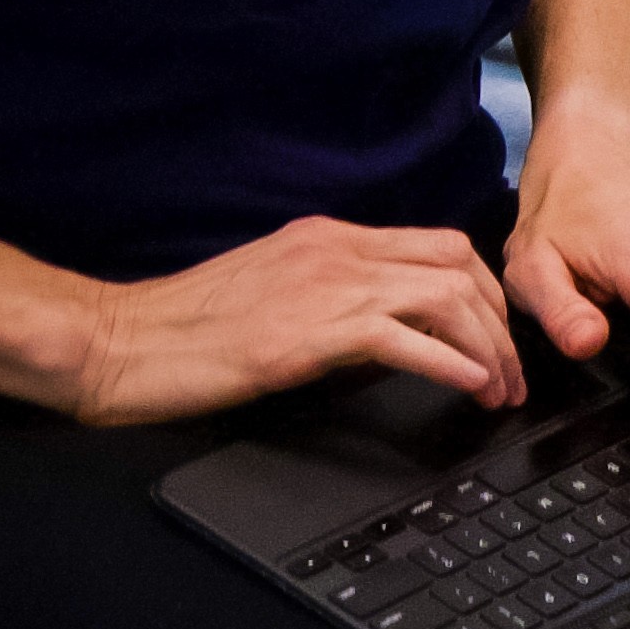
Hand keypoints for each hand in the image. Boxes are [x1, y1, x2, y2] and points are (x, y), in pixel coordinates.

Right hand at [70, 216, 521, 427]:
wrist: (116, 341)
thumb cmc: (182, 328)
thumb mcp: (273, 295)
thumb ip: (332, 298)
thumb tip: (388, 335)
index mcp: (329, 239)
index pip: (436, 246)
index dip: (483, 289)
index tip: (498, 332)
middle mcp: (337, 251)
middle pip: (458, 265)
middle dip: (500, 319)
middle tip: (513, 370)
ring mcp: (326, 287)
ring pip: (447, 296)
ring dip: (488, 346)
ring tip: (500, 390)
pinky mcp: (310, 332)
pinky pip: (408, 338)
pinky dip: (453, 362)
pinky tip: (470, 386)